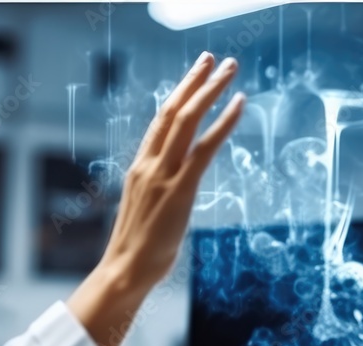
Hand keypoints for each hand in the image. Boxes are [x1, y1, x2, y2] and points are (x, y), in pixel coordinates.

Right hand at [67, 52, 244, 345]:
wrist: (124, 270)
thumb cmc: (136, 250)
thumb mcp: (146, 212)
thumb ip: (157, 193)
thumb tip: (171, 192)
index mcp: (139, 169)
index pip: (159, 123)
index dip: (177, 97)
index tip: (191, 79)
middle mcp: (148, 164)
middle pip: (172, 111)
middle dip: (193, 81)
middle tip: (211, 58)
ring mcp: (162, 175)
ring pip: (187, 120)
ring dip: (210, 90)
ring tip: (229, 69)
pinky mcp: (179, 189)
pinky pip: (204, 147)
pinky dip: (223, 122)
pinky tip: (239, 104)